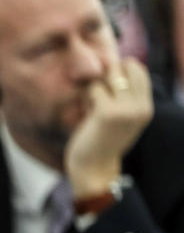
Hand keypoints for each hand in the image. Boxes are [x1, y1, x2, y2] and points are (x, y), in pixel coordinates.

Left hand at [65, 58, 152, 198]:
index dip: (119, 71)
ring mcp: (126, 109)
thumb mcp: (122, 117)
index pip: (138, 69)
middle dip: (107, 74)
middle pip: (126, 66)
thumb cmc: (102, 141)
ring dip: (94, 86)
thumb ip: (124, 95)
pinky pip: (93, 88)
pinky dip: (86, 96)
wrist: (93, 169)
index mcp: (146, 107)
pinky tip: (85, 111)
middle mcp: (141, 106)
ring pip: (108, 75)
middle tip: (97, 96)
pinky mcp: (107, 112)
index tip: (106, 88)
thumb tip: (112, 63)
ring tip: (91, 105)